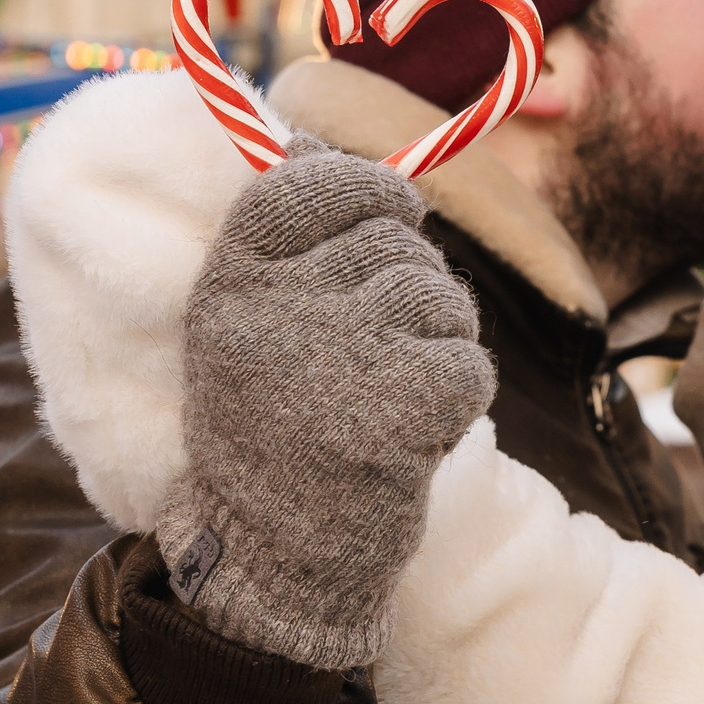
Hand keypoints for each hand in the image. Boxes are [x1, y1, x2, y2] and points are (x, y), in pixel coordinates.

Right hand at [157, 137, 495, 669]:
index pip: (304, 182)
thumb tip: (315, 143)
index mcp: (231, 282)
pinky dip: (460, 397)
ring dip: (440, 342)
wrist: (275, 560)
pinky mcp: (407, 401)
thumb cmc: (272, 438)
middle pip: (395, 242)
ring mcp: (344, 352)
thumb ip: (284, 249)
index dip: (365, 185)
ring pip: (441, 297)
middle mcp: (281, 307)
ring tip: (392, 397)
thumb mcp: (246, 333)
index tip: (395, 208)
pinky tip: (414, 434)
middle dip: (412, 285)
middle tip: (379, 353)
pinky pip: (472, 363)